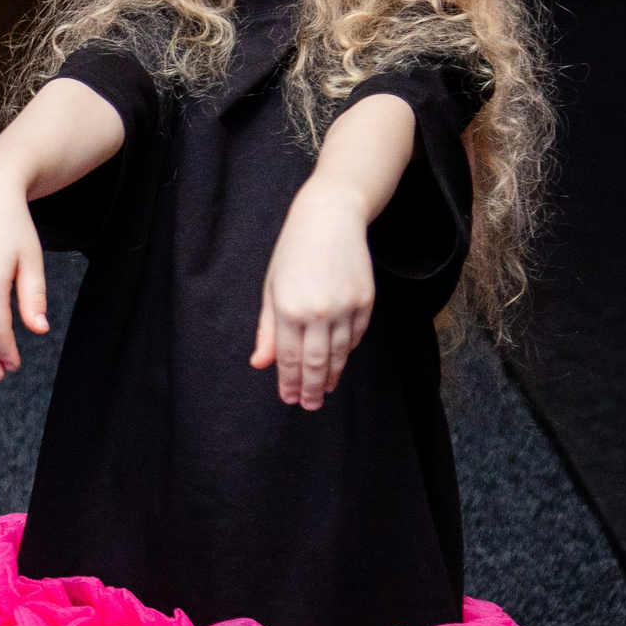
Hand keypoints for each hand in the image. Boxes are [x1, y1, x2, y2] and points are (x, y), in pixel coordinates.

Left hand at [251, 180, 376, 410]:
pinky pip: (355, 337)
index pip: (288, 357)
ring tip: (324, 392)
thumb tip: (260, 364)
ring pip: (339, 354)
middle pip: (315, 363)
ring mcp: (344, 308)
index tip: (289, 398)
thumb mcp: (271, 287)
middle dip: (311, 388)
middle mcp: (317, 312)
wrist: (330, 219)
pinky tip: (339, 363)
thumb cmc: (293, 252)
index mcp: (288, 309)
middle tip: (309, 405)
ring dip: (331, 377)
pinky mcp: (365, 302)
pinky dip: (347, 353)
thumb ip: (267, 329)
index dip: (288, 381)